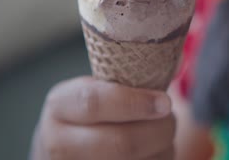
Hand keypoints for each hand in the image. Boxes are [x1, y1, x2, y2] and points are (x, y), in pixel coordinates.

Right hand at [31, 76, 174, 159]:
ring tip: (160, 132)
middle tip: (170, 118)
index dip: (134, 103)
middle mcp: (59, 143)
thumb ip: (123, 81)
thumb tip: (168, 77)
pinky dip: (159, 158)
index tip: (165, 102)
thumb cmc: (96, 108)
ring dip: (162, 146)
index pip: (94, 103)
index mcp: (59, 105)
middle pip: (122, 142)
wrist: (70, 146)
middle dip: (158, 129)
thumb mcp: (96, 88)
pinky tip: (152, 151)